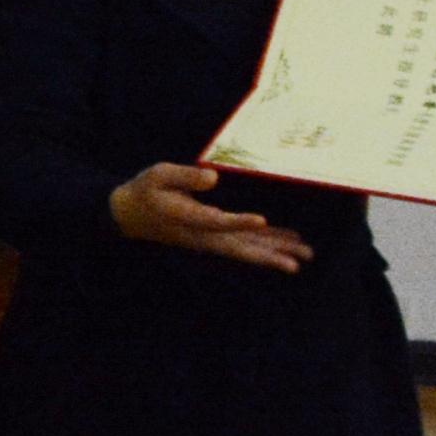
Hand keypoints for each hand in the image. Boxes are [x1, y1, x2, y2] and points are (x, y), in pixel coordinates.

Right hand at [111, 160, 311, 273]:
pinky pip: (242, 246)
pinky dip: (264, 246)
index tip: (261, 220)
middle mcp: (202, 235)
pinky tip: (285, 244)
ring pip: (245, 250)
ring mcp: (208, 240)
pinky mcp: (212, 238)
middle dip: (271, 254)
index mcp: (188, 219)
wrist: (129, 215)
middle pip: (240, 249)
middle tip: (301, 260)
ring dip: (275, 253)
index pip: (216, 222)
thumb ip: (184, 177)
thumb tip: (214, 178)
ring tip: (305, 255)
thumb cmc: (145, 191)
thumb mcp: (158, 176)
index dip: (238, 222)